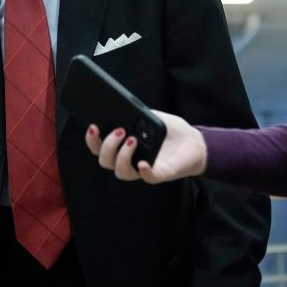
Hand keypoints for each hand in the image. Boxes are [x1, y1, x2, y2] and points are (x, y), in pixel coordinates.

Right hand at [84, 109, 206, 183]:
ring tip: (133, 139)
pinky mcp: (160, 174)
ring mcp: (143, 169)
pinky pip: (148, 178)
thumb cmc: (170, 130)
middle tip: (120, 130)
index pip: (99, 147)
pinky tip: (144, 163)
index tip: (93, 126)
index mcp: (122, 146)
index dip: (92, 140)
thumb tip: (122, 108)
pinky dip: (144, 172)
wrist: (195, 141)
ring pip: (121, 172)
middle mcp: (129, 160)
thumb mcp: (152, 116)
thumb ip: (137, 113)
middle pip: (105, 161)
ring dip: (122, 156)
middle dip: (107, 146)